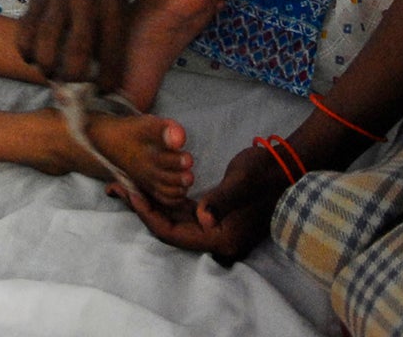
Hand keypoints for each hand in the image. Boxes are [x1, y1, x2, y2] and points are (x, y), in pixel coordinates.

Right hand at [16, 0, 131, 86]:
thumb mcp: (120, 3)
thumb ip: (110, 34)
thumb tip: (103, 76)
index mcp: (112, 7)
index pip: (112, 52)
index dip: (107, 79)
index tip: (101, 91)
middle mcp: (86, 3)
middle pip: (77, 51)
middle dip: (73, 78)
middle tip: (71, 87)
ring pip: (47, 40)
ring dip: (46, 65)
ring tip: (49, 73)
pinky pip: (26, 27)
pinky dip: (26, 48)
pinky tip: (31, 56)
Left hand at [122, 144, 284, 262]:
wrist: (285, 165)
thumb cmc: (265, 173)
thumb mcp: (242, 183)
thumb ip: (221, 201)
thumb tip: (202, 217)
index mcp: (223, 238)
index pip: (176, 235)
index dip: (150, 216)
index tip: (130, 195)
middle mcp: (217, 238)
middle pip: (171, 230)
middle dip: (144, 209)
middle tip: (117, 189)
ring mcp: (216, 227)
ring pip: (175, 220)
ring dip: (153, 203)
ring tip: (126, 185)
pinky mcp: (215, 214)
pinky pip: (184, 211)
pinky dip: (166, 199)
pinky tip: (148, 185)